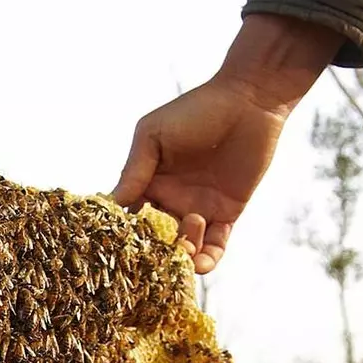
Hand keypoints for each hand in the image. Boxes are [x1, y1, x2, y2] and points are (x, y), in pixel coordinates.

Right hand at [112, 14, 341, 273]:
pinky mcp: (227, 215)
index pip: (128, 216)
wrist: (248, 101)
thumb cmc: (195, 110)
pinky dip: (207, 261)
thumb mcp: (153, 135)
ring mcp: (198, 210)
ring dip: (180, 257)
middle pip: (154, 240)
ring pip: (183, 249)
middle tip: (152, 256)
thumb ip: (134, 169)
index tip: (114, 245)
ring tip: (184, 242)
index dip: (122, 233)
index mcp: (148, 182)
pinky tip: (200, 261)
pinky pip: (215, 247)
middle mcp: (169, 200)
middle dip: (151, 253)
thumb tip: (113, 204)